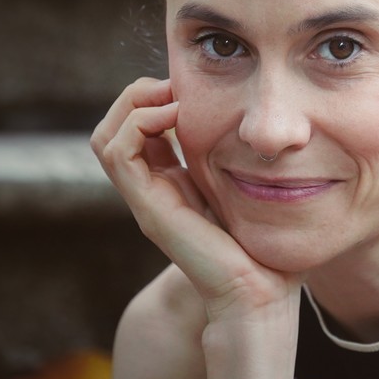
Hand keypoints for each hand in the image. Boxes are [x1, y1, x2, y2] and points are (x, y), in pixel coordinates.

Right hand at [91, 77, 301, 324]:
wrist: (259, 291)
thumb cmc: (267, 246)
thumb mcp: (255, 188)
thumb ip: (249, 161)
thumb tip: (271, 130)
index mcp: (174, 181)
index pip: (141, 128)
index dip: (158, 97)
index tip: (194, 89)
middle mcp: (153, 188)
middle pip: (114, 128)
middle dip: (138, 95)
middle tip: (175, 87)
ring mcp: (146, 198)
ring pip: (106, 136)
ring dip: (133, 104)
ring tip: (171, 98)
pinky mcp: (147, 207)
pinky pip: (116, 152)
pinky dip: (138, 123)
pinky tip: (175, 116)